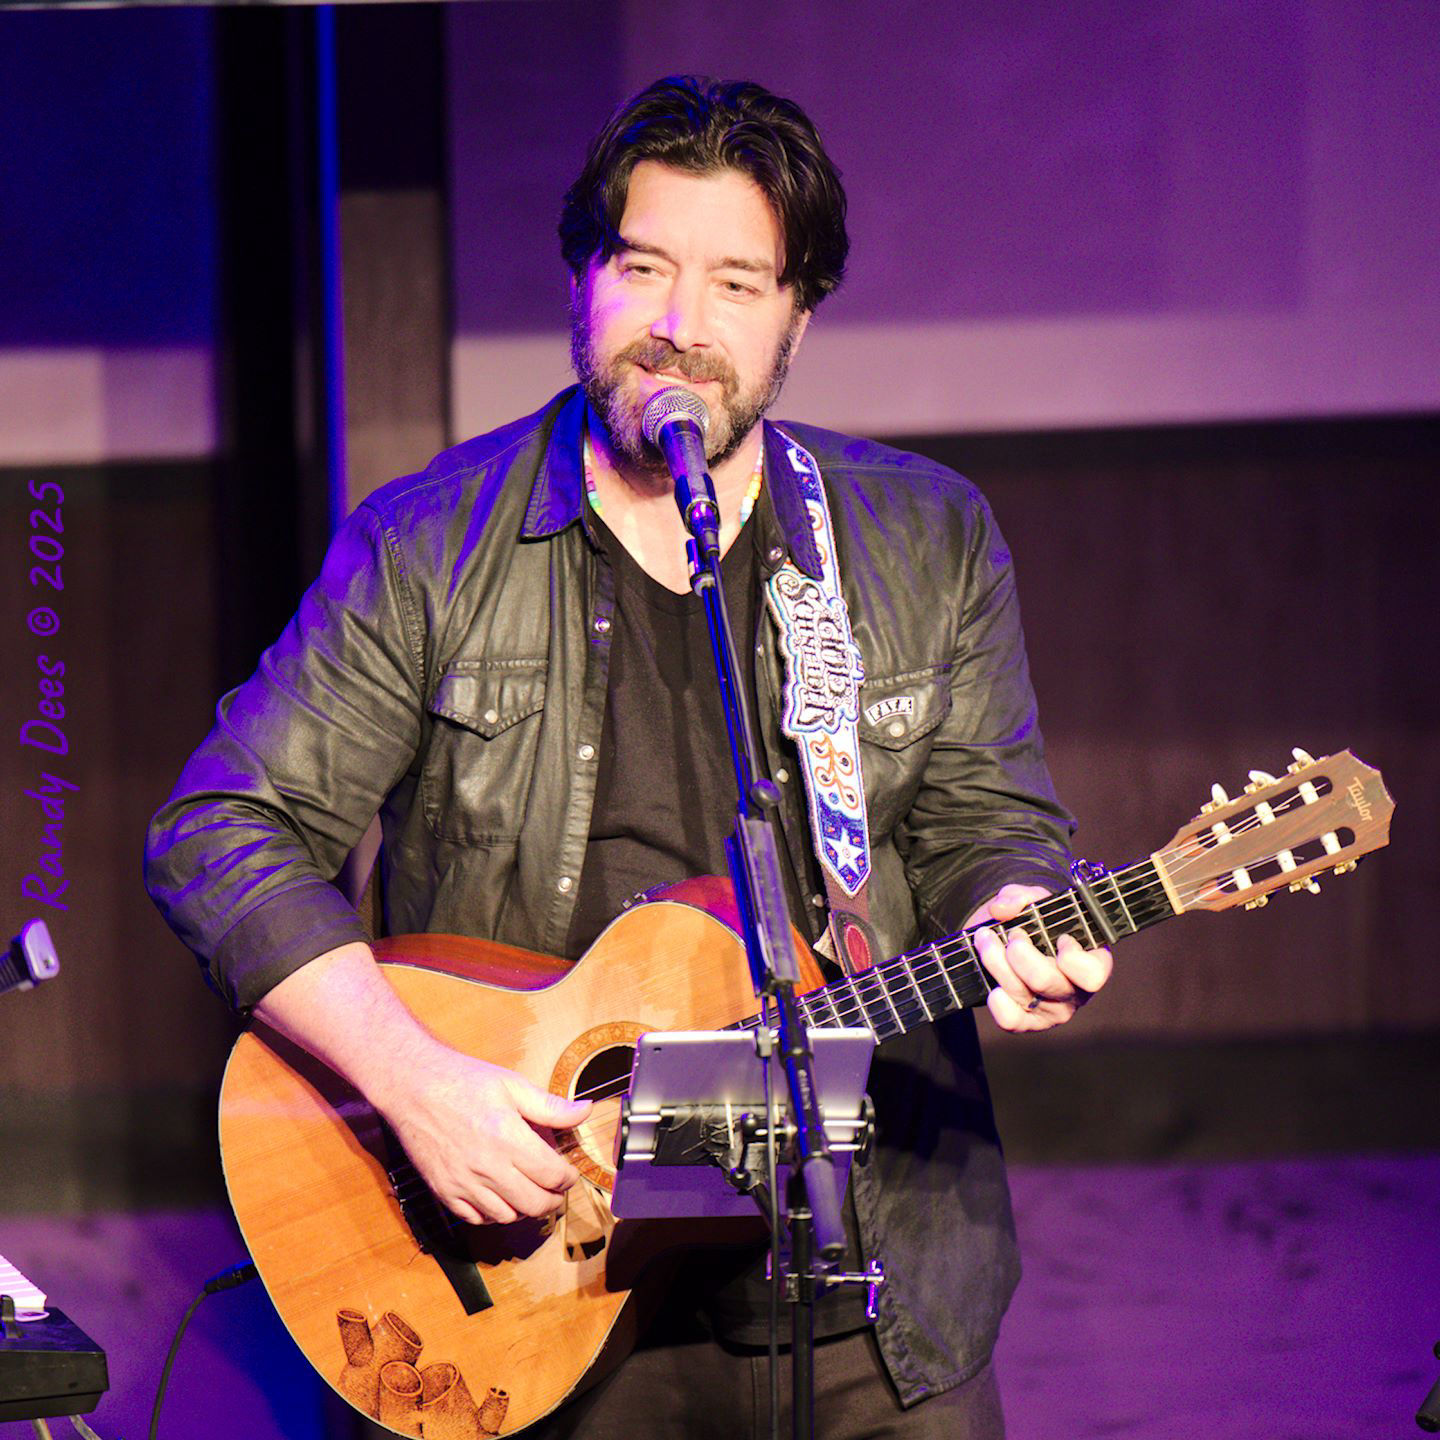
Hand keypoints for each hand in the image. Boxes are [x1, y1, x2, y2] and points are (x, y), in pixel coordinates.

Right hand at [380, 1048, 591, 1226]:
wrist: (412, 1087)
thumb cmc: (464, 1081)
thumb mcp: (512, 1085)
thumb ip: (550, 1106)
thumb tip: (584, 1110)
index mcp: (508, 1138)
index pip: (552, 1175)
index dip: (568, 1178)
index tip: (569, 1172)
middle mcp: (487, 1167)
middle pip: (534, 1204)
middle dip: (553, 1199)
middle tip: (555, 1188)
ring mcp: (463, 1183)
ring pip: (507, 1217)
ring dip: (524, 1208)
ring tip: (529, 1191)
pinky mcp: (444, 1191)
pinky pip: (476, 1219)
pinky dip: (493, 1214)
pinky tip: (499, 1196)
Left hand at [966, 883, 1112, 1032]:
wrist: (1006, 943)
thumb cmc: (1032, 923)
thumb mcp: (1031, 901)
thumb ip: (1020, 895)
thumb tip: (1002, 909)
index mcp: (1090, 962)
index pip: (1092, 974)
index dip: (1073, 957)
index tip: (1060, 938)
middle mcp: (1074, 992)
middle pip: (1047, 982)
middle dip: (1020, 952)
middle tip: (1012, 935)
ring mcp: (1050, 1010)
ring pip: (1023, 994)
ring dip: (996, 962)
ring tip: (986, 940)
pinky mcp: (1027, 1023)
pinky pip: (1012, 1021)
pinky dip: (998, 1003)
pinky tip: (993, 987)